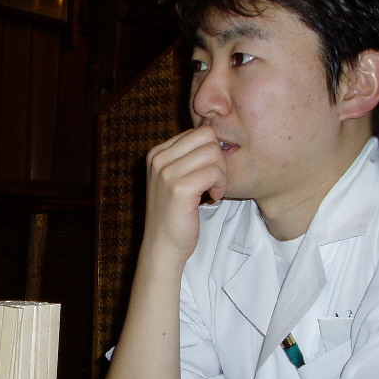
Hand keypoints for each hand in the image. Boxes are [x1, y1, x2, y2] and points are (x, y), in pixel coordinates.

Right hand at [142, 125, 226, 263]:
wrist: (162, 246)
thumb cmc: (174, 215)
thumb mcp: (173, 179)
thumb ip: (187, 157)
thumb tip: (214, 136)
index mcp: (157, 153)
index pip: (198, 131)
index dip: (211, 151)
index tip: (207, 173)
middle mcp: (158, 159)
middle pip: (207, 136)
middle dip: (219, 158)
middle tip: (215, 180)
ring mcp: (167, 172)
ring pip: (213, 153)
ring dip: (221, 173)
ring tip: (213, 190)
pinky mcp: (179, 188)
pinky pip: (214, 172)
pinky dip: (220, 185)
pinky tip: (213, 198)